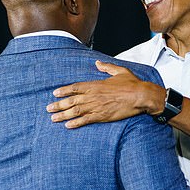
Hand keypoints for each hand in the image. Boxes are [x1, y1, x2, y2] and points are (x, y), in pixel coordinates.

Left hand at [46, 61, 164, 127]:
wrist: (140, 96)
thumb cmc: (132, 83)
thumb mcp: (119, 71)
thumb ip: (106, 67)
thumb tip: (97, 64)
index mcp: (96, 84)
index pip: (75, 87)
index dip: (64, 90)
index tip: (55, 93)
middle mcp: (93, 96)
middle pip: (71, 100)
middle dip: (58, 105)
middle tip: (48, 108)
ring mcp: (96, 107)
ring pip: (75, 111)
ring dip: (63, 115)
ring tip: (53, 118)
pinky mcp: (102, 116)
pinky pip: (86, 120)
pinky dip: (76, 123)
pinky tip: (68, 126)